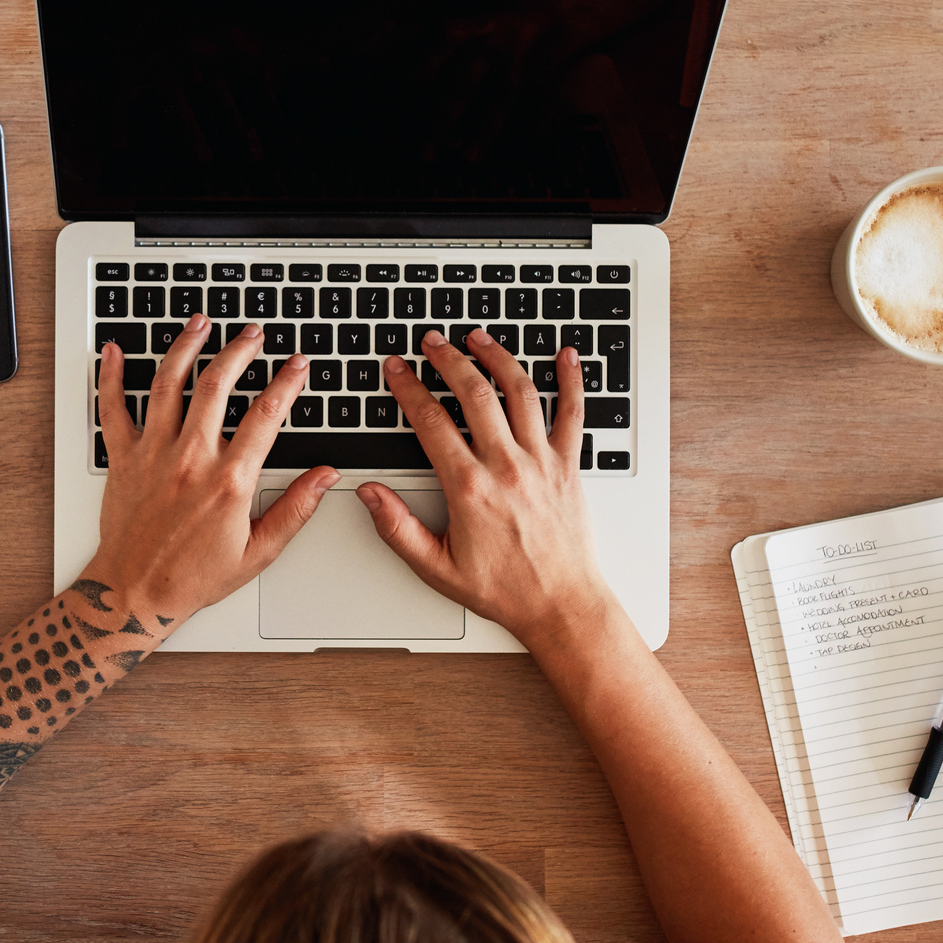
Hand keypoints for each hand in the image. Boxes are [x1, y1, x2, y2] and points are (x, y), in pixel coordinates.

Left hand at [88, 315, 335, 627]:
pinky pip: (112, 408)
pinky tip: (114, 351)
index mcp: (229, 481)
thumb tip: (326, 477)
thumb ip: (296, 509)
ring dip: (185, 347)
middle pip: (216, 386)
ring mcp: (153, 454)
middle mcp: (190, 459)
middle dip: (239, 351)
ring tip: (200, 324)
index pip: (266, 416)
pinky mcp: (122, 458)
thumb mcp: (259, 551)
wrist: (135, 593)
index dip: (287, 383)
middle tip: (252, 333)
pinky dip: (110, 376)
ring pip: (167, 384)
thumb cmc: (194, 576)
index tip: (298, 365)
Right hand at [358, 330, 617, 647]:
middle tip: (432, 342)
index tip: (396, 369)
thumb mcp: (436, 567)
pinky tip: (566, 356)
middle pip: (474, 395)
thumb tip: (369, 495)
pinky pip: (573, 413)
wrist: (560, 604)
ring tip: (478, 338)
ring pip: (520, 393)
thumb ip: (398, 528)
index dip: (408, 389)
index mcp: (469, 488)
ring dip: (497, 358)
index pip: (431, 422)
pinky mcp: (569, 466)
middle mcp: (506, 467)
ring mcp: (541, 462)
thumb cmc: (504, 590)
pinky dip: (571, 380)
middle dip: (449, 360)